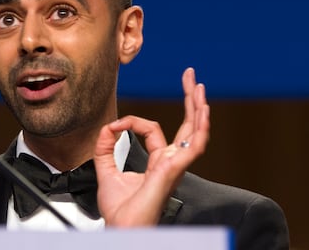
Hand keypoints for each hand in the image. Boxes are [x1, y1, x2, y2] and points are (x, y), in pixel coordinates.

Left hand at [93, 67, 209, 225]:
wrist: (123, 231)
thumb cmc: (121, 214)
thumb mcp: (106, 173)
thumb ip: (105, 148)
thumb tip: (107, 127)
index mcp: (158, 163)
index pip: (153, 130)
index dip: (132, 122)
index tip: (114, 125)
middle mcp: (170, 162)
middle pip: (186, 126)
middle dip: (189, 99)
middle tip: (192, 77)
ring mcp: (175, 166)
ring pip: (195, 133)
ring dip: (199, 108)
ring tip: (200, 87)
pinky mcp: (173, 171)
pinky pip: (192, 148)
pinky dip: (200, 129)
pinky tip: (203, 112)